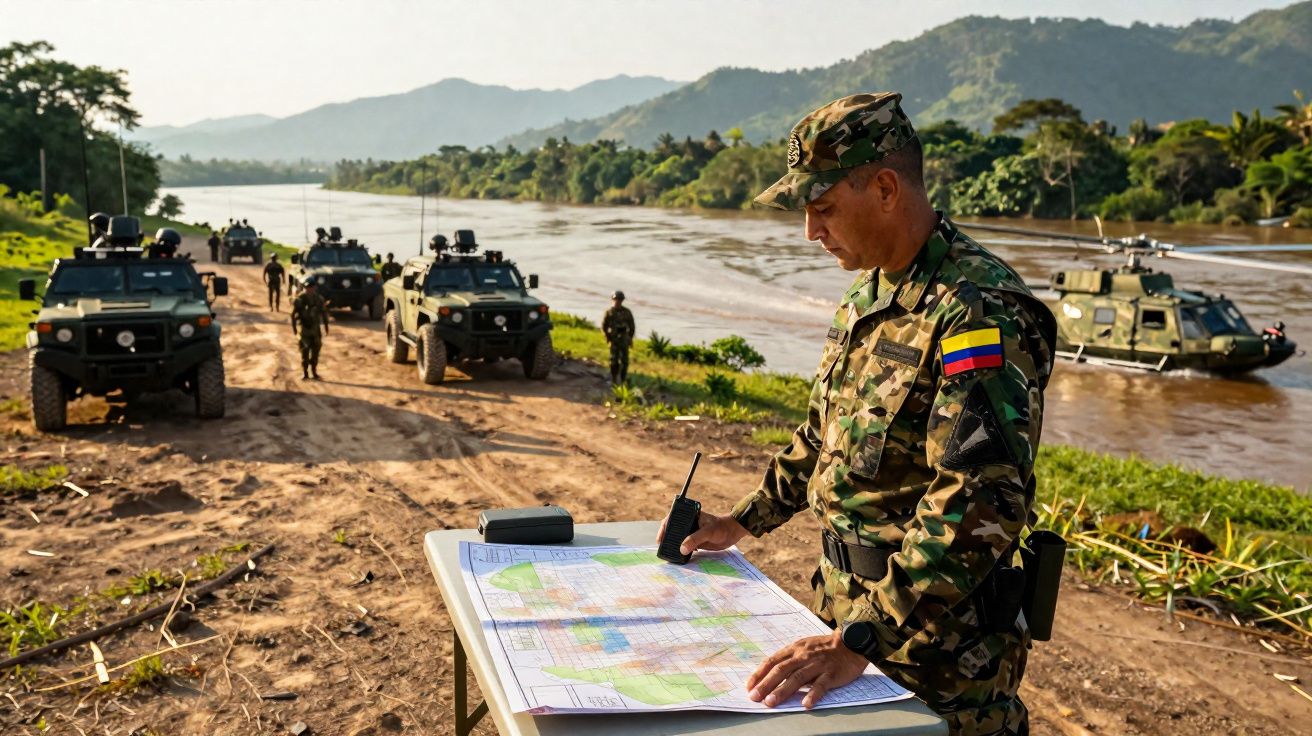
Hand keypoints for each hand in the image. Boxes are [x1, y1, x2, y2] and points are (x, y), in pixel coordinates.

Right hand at [657, 510, 747, 556]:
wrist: (732, 533)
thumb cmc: (721, 527)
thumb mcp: (708, 531)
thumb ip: (695, 539)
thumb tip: (682, 549)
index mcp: (689, 515)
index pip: (671, 519)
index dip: (664, 528)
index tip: (660, 538)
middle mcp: (688, 523)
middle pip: (673, 530)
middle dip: (667, 539)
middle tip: (663, 548)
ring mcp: (691, 532)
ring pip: (678, 539)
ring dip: (674, 546)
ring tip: (669, 554)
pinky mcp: (695, 541)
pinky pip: (685, 546)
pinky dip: (682, 551)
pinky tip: (680, 556)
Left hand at [746, 632, 868, 708]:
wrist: (851, 644)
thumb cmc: (824, 648)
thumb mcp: (803, 647)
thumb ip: (789, 659)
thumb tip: (771, 674)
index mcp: (795, 649)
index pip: (773, 661)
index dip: (759, 674)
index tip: (749, 686)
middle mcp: (804, 656)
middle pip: (781, 670)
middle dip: (766, 684)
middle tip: (754, 697)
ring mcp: (818, 664)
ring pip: (797, 678)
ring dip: (782, 691)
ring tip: (771, 702)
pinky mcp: (832, 673)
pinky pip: (821, 685)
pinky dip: (813, 694)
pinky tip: (805, 704)